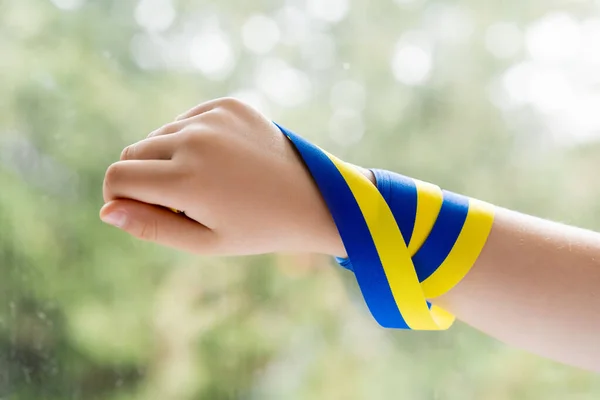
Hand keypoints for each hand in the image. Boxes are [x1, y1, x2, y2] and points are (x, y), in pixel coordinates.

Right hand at [100, 98, 352, 256]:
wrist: (313, 199)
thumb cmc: (257, 229)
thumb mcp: (204, 241)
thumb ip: (150, 226)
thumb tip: (106, 210)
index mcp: (186, 180)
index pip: (117, 178)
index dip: (120, 198)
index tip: (142, 210)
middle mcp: (195, 139)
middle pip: (133, 152)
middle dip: (145, 178)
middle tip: (185, 201)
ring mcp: (214, 117)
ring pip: (160, 134)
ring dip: (170, 158)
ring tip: (209, 181)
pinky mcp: (229, 104)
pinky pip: (188, 119)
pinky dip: (193, 138)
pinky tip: (223, 160)